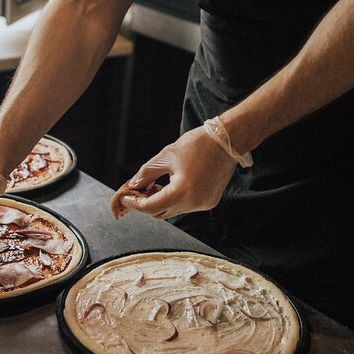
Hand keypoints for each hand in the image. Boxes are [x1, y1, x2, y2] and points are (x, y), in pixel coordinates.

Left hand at [116, 126, 236, 218]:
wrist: (228, 141)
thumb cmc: (197, 144)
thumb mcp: (166, 156)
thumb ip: (146, 174)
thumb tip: (132, 185)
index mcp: (182, 191)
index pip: (150, 207)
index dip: (135, 203)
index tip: (125, 197)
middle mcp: (194, 203)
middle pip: (160, 212)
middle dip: (146, 203)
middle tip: (137, 190)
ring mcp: (203, 205)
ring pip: (172, 210)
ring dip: (160, 202)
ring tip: (154, 185)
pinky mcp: (209, 202)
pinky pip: (185, 206)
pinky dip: (175, 200)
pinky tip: (171, 186)